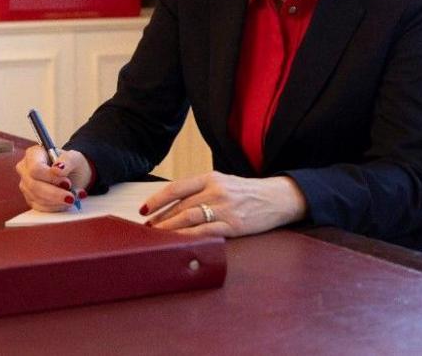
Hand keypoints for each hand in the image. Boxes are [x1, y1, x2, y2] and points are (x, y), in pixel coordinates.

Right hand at [14, 145, 92, 211]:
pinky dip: (54, 207)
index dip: (50, 178)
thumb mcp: (75, 157)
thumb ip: (67, 160)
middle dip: (54, 193)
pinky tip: (64, 203)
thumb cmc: (71, 164)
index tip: (67, 182)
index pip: (35, 168)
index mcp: (33, 154)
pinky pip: (39, 207)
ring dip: (56, 201)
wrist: (73, 175)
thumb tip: (57, 169)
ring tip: (71, 198)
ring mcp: (26, 185)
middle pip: (34, 185)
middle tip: (71, 197)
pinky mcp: (30, 198)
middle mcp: (25, 169)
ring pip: (37, 198)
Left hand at [141, 171, 307, 237]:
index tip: (144, 210)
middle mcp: (215, 191)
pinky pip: (205, 232)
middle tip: (147, 230)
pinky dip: (188, 237)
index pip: (176, 188)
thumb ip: (200, 190)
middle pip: (179, 206)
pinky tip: (178, 243)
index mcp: (210, 177)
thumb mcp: (223, 182)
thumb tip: (173, 205)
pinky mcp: (233, 225)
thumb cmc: (247, 192)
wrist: (277, 197)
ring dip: (169, 229)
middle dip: (160, 219)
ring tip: (157, 237)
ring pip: (188, 219)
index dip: (157, 200)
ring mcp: (224, 208)